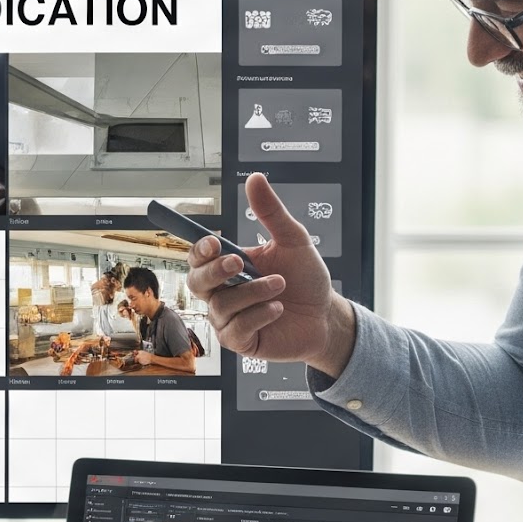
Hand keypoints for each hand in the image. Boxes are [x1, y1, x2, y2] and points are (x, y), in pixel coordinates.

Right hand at [185, 172, 357, 373]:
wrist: (326, 315)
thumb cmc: (306, 279)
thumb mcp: (292, 240)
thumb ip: (271, 212)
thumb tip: (255, 179)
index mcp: (229, 266)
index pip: (199, 257)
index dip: (199, 250)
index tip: (213, 243)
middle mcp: (222, 293)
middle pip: (196, 282)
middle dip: (215, 270)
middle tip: (241, 262)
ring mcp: (228, 319)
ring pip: (221, 306)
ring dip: (252, 293)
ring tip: (280, 285)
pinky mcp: (240, 341)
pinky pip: (236, 329)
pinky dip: (258, 315)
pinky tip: (277, 308)